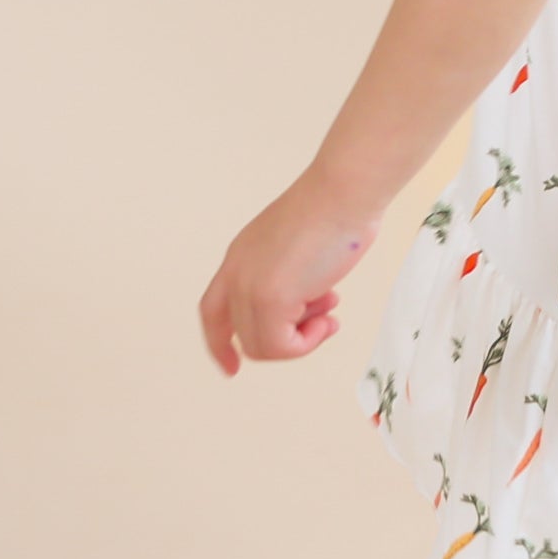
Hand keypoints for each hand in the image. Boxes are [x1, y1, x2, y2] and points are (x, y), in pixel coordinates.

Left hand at [199, 168, 380, 375]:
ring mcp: (250, 287)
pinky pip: (281, 346)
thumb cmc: (336, 208)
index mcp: (240, 257)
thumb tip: (305, 303)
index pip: (213, 311)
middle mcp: (237, 273)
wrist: (344, 191)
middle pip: (244, 335)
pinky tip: (330, 319)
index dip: (220, 344)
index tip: (232, 367)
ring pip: (262, 346)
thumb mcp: (296, 247)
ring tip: (329, 315)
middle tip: (321, 317)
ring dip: (300, 341)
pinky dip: (307, 343)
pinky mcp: (271, 299)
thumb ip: (289, 276)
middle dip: (287, 337)